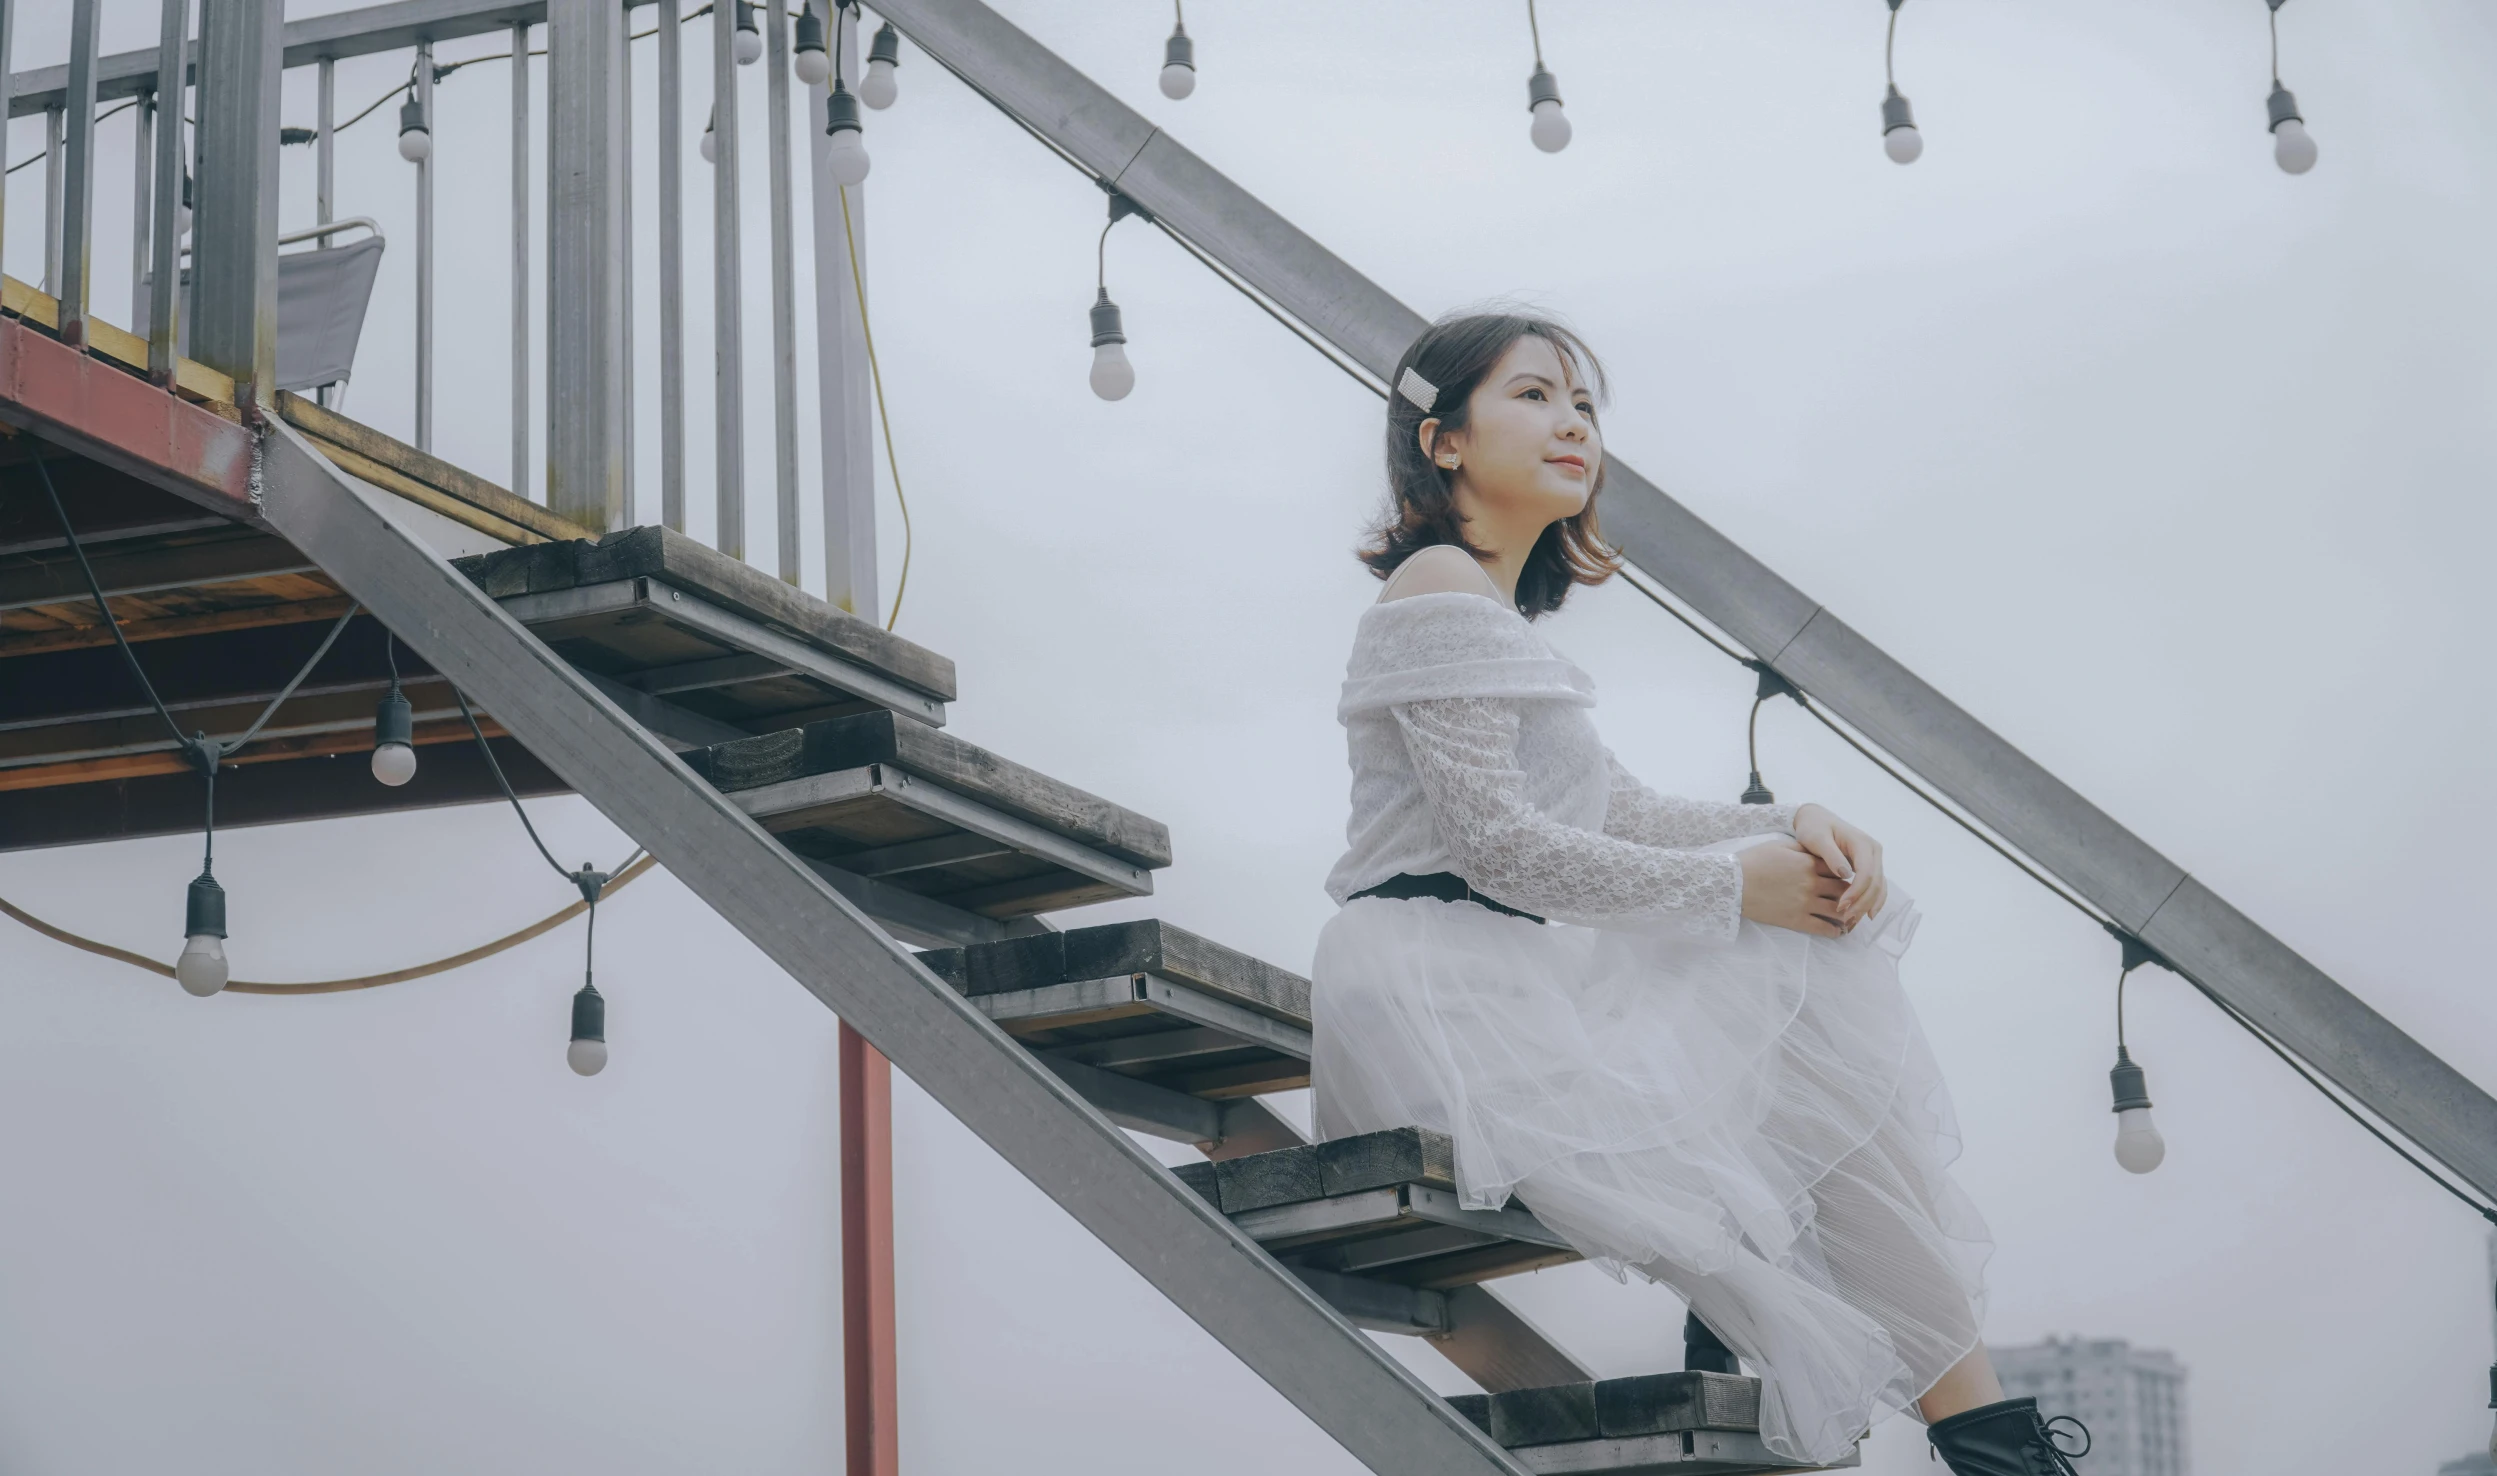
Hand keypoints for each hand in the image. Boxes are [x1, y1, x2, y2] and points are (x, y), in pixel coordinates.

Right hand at [1736, 838, 1847, 936]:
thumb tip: (1817, 852)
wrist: (1733, 883)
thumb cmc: (1753, 861)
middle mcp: (1811, 883)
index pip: (1838, 869)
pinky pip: (1823, 928)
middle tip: (1855, 899)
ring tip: (1850, 918)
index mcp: (1808, 863)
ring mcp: (1805, 903)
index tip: (1849, 878)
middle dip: (1851, 894)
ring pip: (1838, 911)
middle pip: (1843, 890)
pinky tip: (1838, 931)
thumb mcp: (1780, 847)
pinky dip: (1834, 931)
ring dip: (1847, 915)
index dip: (1846, 874)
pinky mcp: (1796, 920)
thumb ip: (1802, 850)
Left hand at [1790, 802, 1886, 929]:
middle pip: (1875, 883)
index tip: (1841, 907)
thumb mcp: (1817, 838)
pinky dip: (1872, 901)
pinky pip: (1876, 886)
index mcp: (1862, 844)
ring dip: (1868, 906)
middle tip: (1846, 920)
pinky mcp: (1869, 866)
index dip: (1856, 893)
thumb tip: (1846, 874)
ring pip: (1879, 887)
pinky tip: (1864, 915)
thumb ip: (1831, 855)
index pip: (1866, 874)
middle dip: (1862, 904)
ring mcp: (1873, 859)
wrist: (1816, 819)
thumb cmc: (1814, 827)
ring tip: (1852, 922)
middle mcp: (1873, 851)